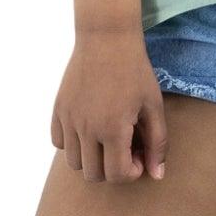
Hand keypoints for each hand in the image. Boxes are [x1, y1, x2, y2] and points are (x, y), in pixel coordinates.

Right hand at [51, 26, 168, 182]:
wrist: (106, 39)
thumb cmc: (135, 71)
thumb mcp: (153, 106)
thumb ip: (157, 144)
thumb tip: (157, 176)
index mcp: (113, 129)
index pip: (116, 175)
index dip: (131, 172)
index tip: (139, 155)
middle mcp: (86, 129)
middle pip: (92, 174)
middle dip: (112, 169)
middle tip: (125, 148)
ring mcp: (69, 119)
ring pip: (73, 163)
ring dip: (91, 159)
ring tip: (107, 139)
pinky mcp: (58, 109)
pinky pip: (59, 142)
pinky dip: (73, 144)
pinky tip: (90, 128)